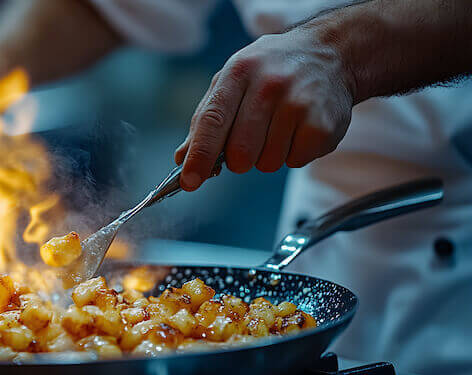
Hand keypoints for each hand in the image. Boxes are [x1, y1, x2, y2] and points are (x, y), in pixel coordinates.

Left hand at [174, 28, 354, 190]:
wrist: (329, 54)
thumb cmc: (271, 72)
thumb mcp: (232, 82)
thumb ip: (205, 120)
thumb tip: (183, 157)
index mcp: (238, 72)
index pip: (212, 121)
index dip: (199, 156)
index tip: (189, 182)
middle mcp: (268, 85)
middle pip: (239, 153)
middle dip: (239, 158)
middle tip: (252, 136)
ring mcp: (298, 103)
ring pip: (267, 163)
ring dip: (269, 155)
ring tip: (280, 127)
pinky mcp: (323, 124)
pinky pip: (295, 162)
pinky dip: (294, 154)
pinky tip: (300, 129)